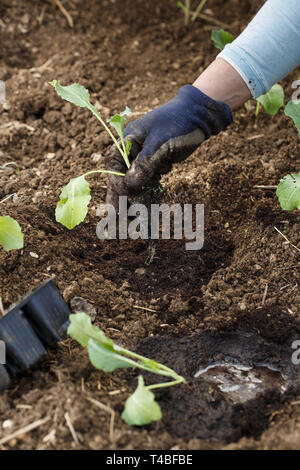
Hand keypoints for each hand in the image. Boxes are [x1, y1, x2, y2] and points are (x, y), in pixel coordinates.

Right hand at [105, 85, 231, 207]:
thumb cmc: (177, 124)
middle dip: (121, 196)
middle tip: (116, 218)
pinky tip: (149, 208)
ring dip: (136, 198)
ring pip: (136, 181)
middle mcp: (133, 150)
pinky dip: (150, 192)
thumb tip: (128, 187)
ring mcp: (145, 157)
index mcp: (128, 140)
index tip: (121, 197)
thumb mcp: (159, 144)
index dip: (115, 182)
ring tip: (132, 219)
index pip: (114, 164)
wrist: (200, 116)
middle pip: (122, 176)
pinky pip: (150, 181)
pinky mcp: (157, 163)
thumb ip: (143, 166)